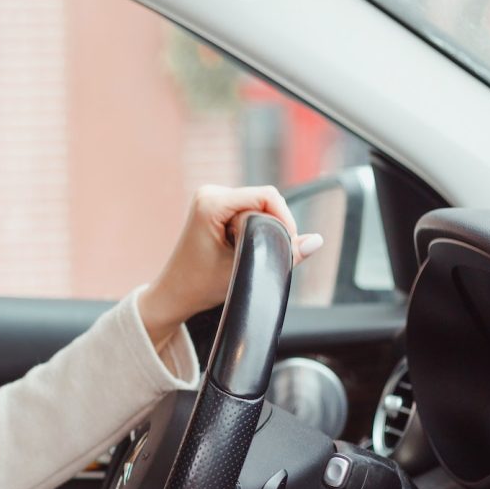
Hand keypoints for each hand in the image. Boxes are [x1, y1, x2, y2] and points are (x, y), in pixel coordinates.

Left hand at [137, 184, 322, 350]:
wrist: (173, 295)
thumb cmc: (200, 285)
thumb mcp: (247, 270)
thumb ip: (285, 254)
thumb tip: (317, 241)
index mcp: (211, 203)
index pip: (266, 196)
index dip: (284, 218)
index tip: (287, 244)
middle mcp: (209, 193)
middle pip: (263, 200)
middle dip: (272, 226)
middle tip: (264, 255)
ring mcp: (210, 198)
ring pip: (258, 206)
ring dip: (262, 228)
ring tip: (246, 253)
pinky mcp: (214, 206)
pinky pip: (248, 210)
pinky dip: (253, 228)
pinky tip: (242, 247)